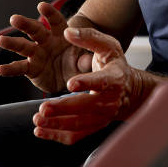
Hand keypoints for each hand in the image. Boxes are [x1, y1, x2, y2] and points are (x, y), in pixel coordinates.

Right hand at [0, 2, 92, 93]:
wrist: (72, 79)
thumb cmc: (80, 63)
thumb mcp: (86, 61)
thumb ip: (85, 60)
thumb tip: (90, 60)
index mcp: (61, 34)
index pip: (55, 21)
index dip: (49, 13)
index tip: (42, 6)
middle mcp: (46, 41)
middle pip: (34, 30)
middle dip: (25, 24)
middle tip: (14, 18)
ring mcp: (37, 54)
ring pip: (23, 46)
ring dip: (12, 43)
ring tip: (1, 40)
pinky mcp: (32, 68)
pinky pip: (19, 68)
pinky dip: (9, 69)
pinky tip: (0, 69)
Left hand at [32, 27, 147, 144]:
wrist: (129, 90)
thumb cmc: (115, 64)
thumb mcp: (108, 46)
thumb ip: (89, 37)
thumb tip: (68, 32)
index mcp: (114, 78)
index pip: (102, 82)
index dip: (87, 83)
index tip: (70, 84)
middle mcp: (110, 101)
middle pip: (86, 107)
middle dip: (64, 108)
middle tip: (44, 107)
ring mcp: (102, 117)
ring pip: (79, 124)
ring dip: (57, 124)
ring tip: (38, 119)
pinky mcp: (94, 127)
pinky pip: (76, 135)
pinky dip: (57, 135)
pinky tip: (40, 130)